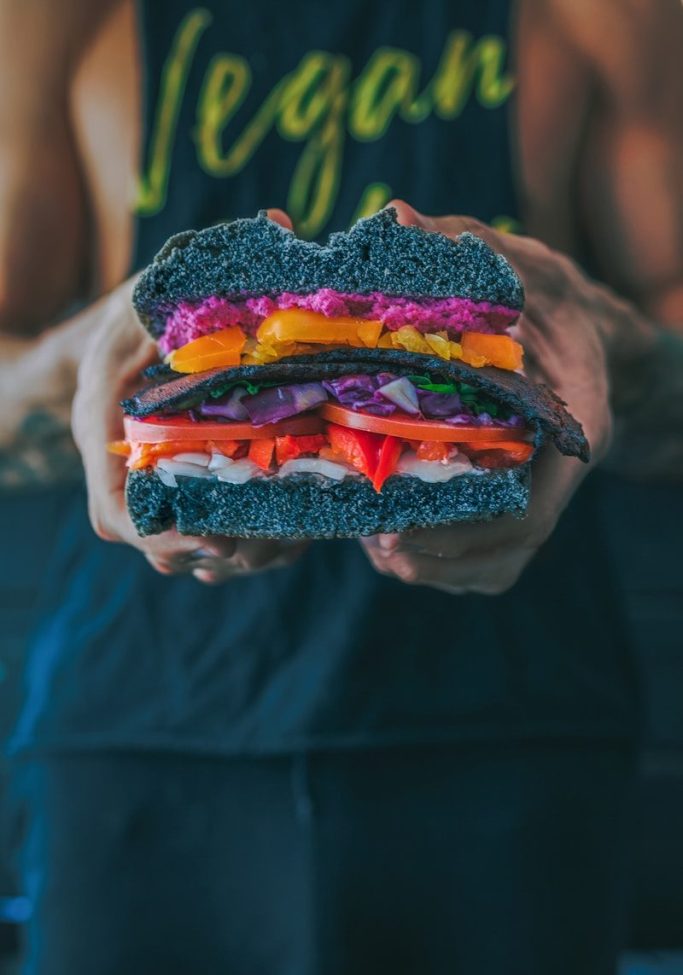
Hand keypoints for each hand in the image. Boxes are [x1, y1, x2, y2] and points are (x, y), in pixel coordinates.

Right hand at [72, 212, 308, 583]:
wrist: (146, 325)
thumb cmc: (153, 305)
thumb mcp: (171, 281)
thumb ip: (211, 265)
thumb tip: (279, 225)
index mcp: (110, 425)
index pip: (116, 511)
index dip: (161, 534)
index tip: (215, 533)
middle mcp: (130, 465)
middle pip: (162, 543)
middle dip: (217, 551)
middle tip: (268, 539)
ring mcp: (162, 481)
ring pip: (194, 548)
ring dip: (242, 553)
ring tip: (288, 539)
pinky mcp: (194, 487)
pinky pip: (218, 533)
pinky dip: (254, 541)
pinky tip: (293, 529)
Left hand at [361, 200, 622, 594]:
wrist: (581, 325)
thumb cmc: (546, 294)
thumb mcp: (513, 262)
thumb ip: (463, 249)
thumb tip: (393, 221)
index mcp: (574, 418)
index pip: (534, 502)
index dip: (467, 533)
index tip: (398, 530)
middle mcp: (563, 466)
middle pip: (509, 545)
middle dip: (438, 554)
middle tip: (370, 541)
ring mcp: (547, 488)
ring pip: (500, 562)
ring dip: (437, 566)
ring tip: (374, 548)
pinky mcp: (526, 498)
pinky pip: (494, 557)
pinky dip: (447, 563)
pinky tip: (397, 545)